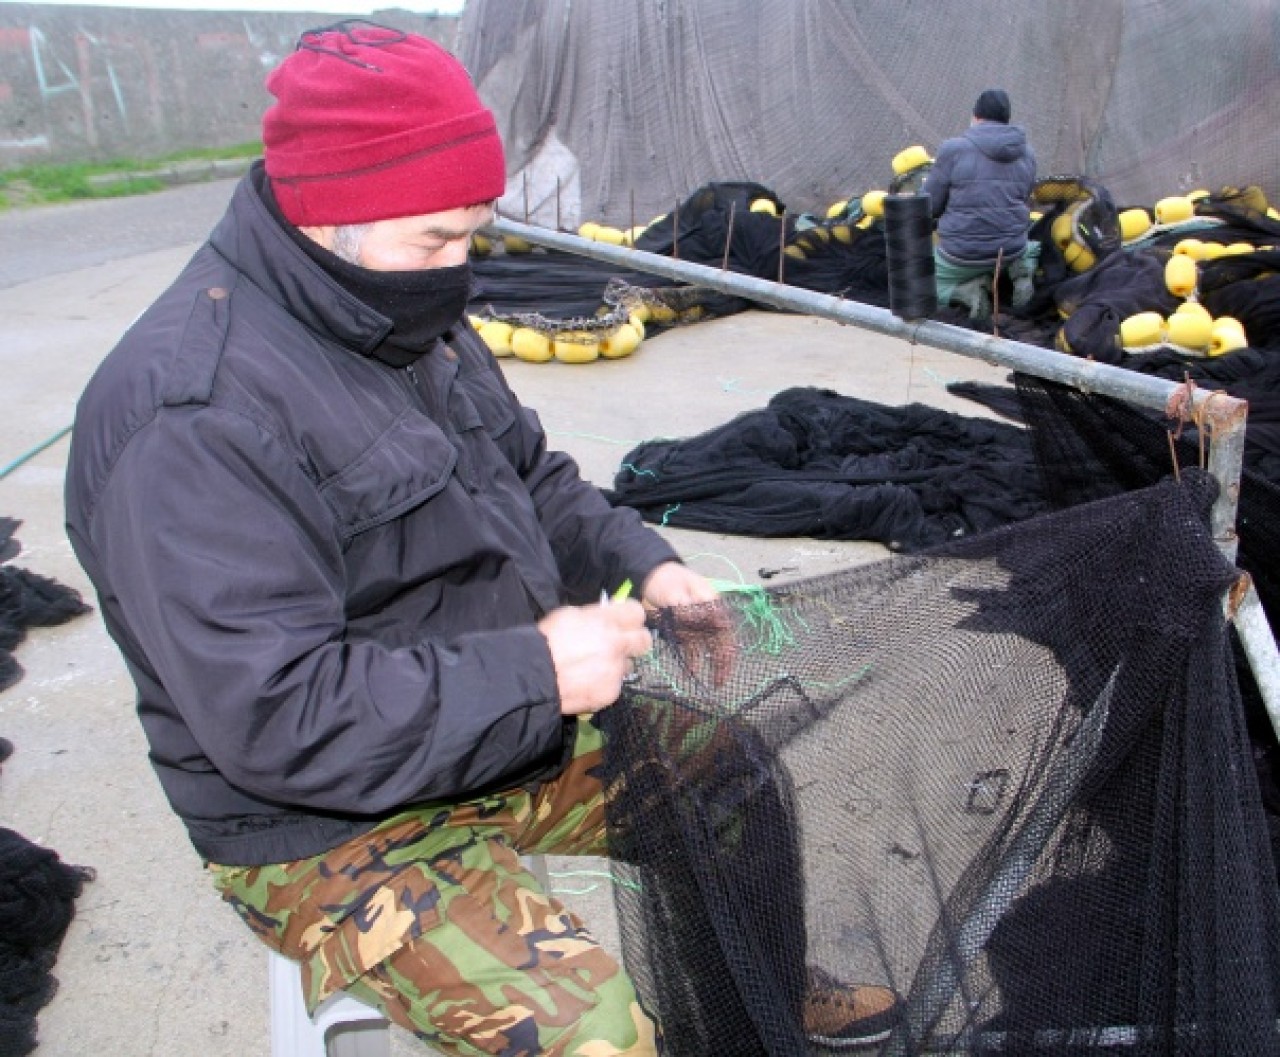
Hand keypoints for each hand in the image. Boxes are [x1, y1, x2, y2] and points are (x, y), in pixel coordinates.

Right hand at [538, 600, 651, 715]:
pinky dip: (604, 684)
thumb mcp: (569, 615)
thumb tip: (610, 612)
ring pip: (628, 665)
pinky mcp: (611, 692)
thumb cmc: (546, 641)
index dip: (630, 617)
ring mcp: (616, 670)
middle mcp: (617, 644)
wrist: (533, 676)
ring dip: (617, 665)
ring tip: (594, 668)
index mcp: (606, 621)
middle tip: (619, 645)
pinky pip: (615, 685)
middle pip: (644, 640)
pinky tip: (587, 683)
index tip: (624, 621)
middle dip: (634, 641)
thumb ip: (595, 614)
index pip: (637, 612)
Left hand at [640, 562, 736, 685]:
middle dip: (723, 660)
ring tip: (714, 682)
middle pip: (720, 640)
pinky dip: (693, 660)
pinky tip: (691, 672)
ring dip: (711, 664)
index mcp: (710, 603)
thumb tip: (709, 621)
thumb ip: (689, 608)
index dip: (727, 644)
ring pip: (707, 647)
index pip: (723, 626)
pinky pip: (691, 648)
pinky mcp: (684, 631)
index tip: (726, 659)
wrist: (649, 578)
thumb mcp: (676, 591)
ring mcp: (696, 624)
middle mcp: (707, 615)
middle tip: (722, 679)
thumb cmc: (666, 580)